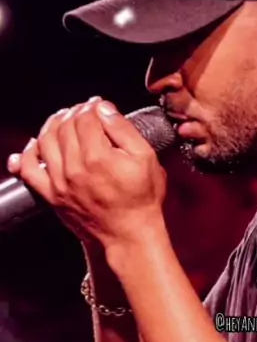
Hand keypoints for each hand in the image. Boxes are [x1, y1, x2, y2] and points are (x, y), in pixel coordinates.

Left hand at [6, 98, 166, 248]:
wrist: (129, 235)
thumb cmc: (141, 200)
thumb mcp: (146, 159)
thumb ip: (124, 131)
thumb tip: (104, 109)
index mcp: (98, 157)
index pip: (86, 118)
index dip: (92, 107)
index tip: (98, 106)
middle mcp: (74, 168)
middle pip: (64, 126)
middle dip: (74, 113)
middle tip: (84, 112)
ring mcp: (59, 182)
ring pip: (44, 141)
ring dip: (52, 125)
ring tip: (63, 121)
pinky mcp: (52, 196)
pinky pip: (28, 170)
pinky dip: (26, 155)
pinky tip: (34, 146)